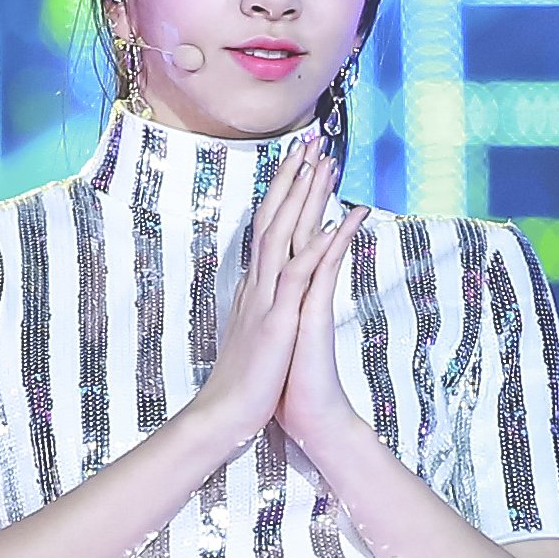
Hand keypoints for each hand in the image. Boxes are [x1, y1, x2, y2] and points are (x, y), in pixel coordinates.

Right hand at [192, 141, 367, 446]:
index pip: (269, 228)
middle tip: (313, 141)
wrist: (224, 416)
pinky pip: (298, 275)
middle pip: (275, 218)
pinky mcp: (276, 319)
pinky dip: (317, 247)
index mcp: (254, 288)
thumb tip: (266, 297)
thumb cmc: (243, 383)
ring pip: (284, 234)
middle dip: (294, 177)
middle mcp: (257, 284)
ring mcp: (265, 299)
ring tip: (324, 164)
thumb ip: (260, 312)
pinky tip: (334, 223)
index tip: (300, 163)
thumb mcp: (255, 338)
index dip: (284, 193)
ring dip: (305, 197)